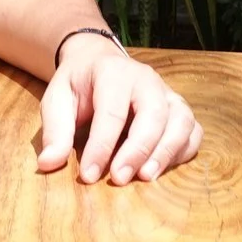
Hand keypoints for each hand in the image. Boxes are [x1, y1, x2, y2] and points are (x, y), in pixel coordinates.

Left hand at [35, 36, 201, 184]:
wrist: (98, 62)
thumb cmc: (78, 85)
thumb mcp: (57, 99)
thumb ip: (55, 130)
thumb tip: (48, 163)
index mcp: (113, 72)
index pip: (111, 111)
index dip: (101, 146)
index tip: (88, 175)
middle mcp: (146, 80)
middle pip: (153, 114)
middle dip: (138, 150)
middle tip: (119, 179)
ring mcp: (166, 93)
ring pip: (181, 121)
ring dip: (166, 152)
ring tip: (146, 177)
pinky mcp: (178, 109)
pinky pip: (193, 131)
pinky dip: (183, 152)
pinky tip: (162, 169)